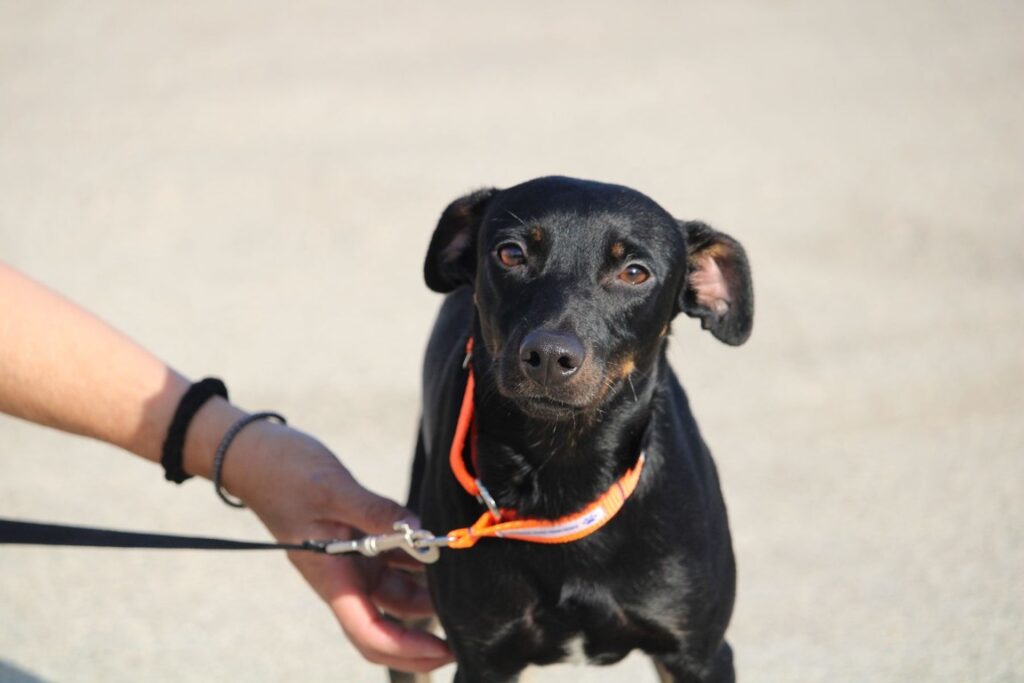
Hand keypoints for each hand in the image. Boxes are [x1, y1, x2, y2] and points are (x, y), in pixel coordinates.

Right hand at [224, 421, 452, 672]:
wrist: (258, 456)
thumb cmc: (285, 473)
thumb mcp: (334, 489)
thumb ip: (378, 512)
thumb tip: (421, 533)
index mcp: (332, 577)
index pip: (369, 632)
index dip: (407, 649)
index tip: (444, 649)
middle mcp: (344, 577)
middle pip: (386, 626)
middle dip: (422, 640)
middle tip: (465, 634)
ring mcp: (352, 561)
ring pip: (397, 594)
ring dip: (428, 596)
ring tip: (465, 589)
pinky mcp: (360, 542)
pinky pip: (396, 563)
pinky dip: (420, 563)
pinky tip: (445, 553)